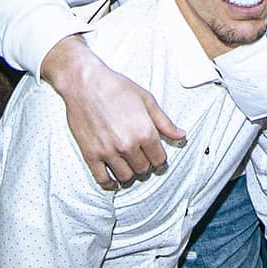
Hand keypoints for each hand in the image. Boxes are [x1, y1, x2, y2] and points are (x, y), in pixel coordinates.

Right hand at [39, 35, 185, 188]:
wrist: (85, 84)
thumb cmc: (116, 88)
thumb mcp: (147, 100)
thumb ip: (164, 122)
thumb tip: (181, 136)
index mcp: (144, 132)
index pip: (159, 159)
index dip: (159, 159)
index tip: (156, 156)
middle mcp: (127, 145)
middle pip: (143, 169)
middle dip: (145, 164)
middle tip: (141, 157)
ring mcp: (108, 152)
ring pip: (126, 176)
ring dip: (130, 173)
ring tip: (129, 164)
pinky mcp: (90, 154)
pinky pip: (102, 179)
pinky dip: (110, 183)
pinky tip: (113, 180)